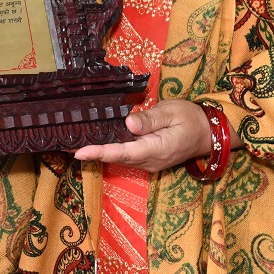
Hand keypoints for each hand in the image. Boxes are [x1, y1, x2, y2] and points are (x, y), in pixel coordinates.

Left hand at [72, 99, 212, 173]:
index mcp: (158, 148)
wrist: (209, 133)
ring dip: (98, 153)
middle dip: (92, 153)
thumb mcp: (173, 111)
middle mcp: (151, 160)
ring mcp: (150, 162)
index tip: (80, 152)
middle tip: (64, 146)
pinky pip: (126, 156)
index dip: (100, 152)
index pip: (124, 152)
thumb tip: (129, 123)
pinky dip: (110, 151)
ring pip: (120, 158)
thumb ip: (151, 119)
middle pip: (117, 157)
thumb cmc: (192, 118)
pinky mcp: (148, 158)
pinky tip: (95, 143)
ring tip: (72, 145)